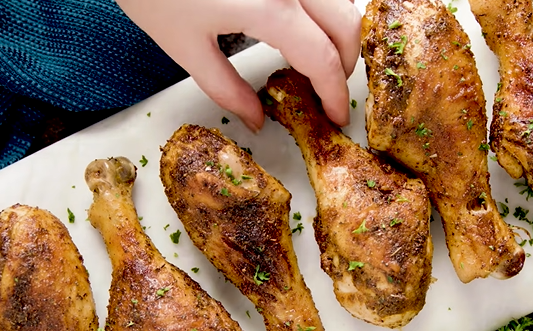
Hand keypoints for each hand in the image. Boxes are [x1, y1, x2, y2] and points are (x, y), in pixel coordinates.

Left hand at [116, 0, 360, 130]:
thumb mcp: (185, 47)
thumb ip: (227, 89)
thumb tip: (255, 118)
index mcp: (271, 8)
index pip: (323, 59)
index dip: (334, 93)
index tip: (335, 114)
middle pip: (347, 24)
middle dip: (346, 63)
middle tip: (327, 90)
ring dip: (339, 30)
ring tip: (317, 58)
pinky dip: (324, 7)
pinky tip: (304, 24)